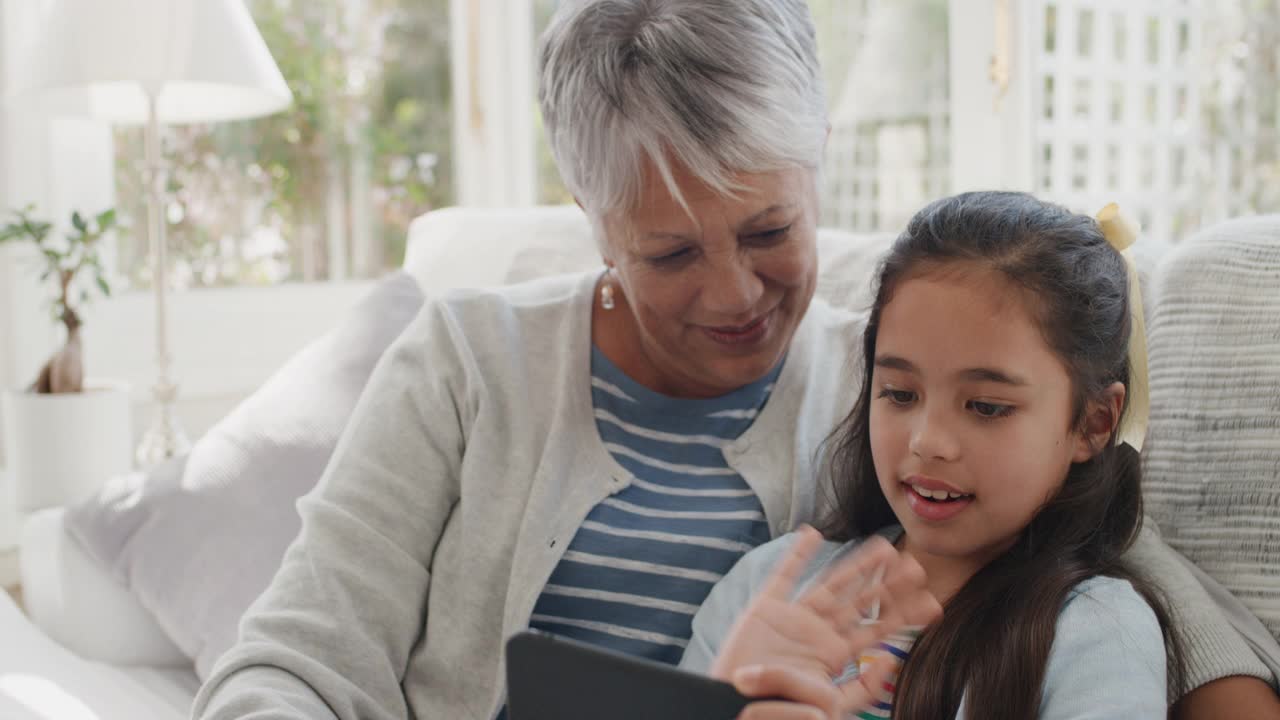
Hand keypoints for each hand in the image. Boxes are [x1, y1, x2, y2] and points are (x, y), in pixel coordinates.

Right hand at [710, 526, 940, 717]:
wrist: (736, 710)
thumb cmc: (781, 713)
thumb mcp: (830, 708)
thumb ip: (862, 689)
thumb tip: (890, 662)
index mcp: (834, 654)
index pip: (876, 629)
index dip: (904, 615)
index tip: (933, 602)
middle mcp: (817, 630)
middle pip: (860, 601)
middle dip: (889, 585)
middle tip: (918, 567)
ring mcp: (792, 617)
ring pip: (831, 583)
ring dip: (858, 566)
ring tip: (885, 547)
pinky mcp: (764, 608)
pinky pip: (783, 576)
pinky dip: (795, 555)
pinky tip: (811, 533)